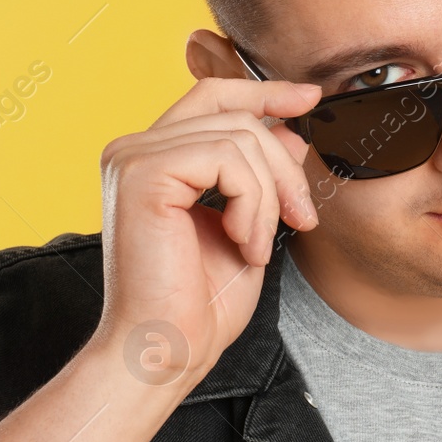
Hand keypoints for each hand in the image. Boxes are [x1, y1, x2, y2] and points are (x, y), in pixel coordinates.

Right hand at [93, 77, 322, 385]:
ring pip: (239, 136)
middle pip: (233, 112)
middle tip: (301, 215)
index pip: (211, 97)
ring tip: (256, 245)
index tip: (308, 100)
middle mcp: (134, 150)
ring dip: (267, 196)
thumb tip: (289, 130)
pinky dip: (252, 204)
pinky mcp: (143, 174)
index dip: (263, 92)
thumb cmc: (198, 303)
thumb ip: (261, 175)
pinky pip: (228, 158)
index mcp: (152, 159)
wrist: (165, 350)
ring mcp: (134, 158)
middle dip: (282, 163)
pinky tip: (242, 243)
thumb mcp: (246, 224)